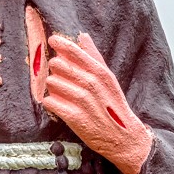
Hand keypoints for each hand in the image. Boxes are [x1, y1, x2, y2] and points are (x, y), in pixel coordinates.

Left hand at [44, 32, 152, 173]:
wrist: (123, 137)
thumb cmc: (113, 106)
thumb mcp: (108, 78)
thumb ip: (93, 57)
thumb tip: (82, 36)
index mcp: (99, 72)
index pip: (74, 51)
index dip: (60, 44)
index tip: (53, 40)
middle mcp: (91, 84)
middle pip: (57, 65)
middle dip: (56, 71)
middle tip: (63, 80)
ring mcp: (82, 100)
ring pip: (51, 82)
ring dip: (53, 88)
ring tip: (63, 95)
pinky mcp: (74, 117)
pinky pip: (50, 101)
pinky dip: (51, 103)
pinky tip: (58, 105)